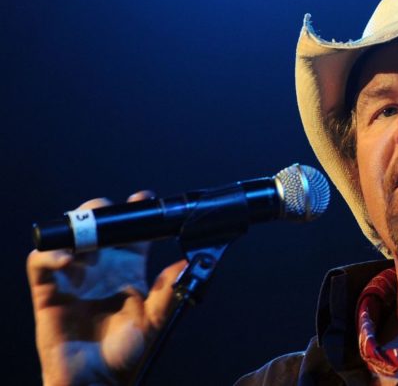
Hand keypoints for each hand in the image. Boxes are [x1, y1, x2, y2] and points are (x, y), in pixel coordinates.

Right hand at [27, 191, 187, 385]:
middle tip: (110, 211)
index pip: (132, 232)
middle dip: (101, 210)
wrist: (100, 380)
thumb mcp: (155, 319)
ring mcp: (74, 277)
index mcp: (128, 269)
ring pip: (67, 236)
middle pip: (97, 224)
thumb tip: (187, 262)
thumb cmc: (128, 353)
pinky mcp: (48, 291)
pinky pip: (40, 263)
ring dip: (75, 227)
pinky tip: (68, 260)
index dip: (137, 213)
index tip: (144, 198)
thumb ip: (169, 290)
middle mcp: (101, 267)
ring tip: (87, 233)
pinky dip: (50, 254)